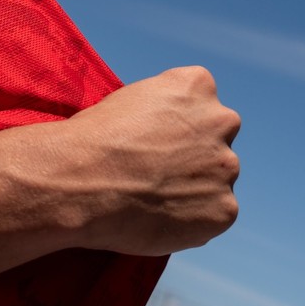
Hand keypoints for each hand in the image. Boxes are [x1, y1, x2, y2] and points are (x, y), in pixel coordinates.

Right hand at [64, 66, 241, 255]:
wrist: (78, 181)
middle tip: (155, 172)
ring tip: (150, 199)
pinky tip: (156, 218)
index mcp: (195, 84)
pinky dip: (190, 221)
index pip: (201, 101)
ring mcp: (226, 166)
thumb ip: (162, 112)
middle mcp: (221, 120)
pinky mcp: (224, 209)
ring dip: (193, 189)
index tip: (154, 138)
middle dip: (194, 155)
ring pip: (216, 180)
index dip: (176, 124)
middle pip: (216, 139)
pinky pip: (212, 215)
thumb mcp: (128, 101)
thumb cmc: (91, 140)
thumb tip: (168, 134)